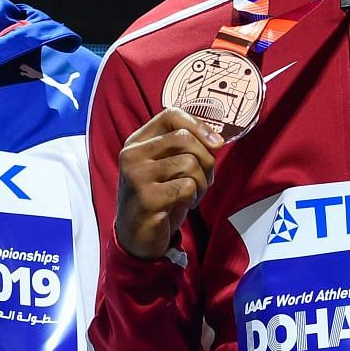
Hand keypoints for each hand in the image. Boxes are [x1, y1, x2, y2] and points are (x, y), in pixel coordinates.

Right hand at [113, 108, 223, 260]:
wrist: (136, 235)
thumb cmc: (157, 197)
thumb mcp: (165, 166)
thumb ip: (183, 148)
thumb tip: (217, 140)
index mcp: (137, 142)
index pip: (170, 115)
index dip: (199, 125)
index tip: (217, 143)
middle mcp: (132, 155)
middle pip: (185, 138)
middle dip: (206, 159)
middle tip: (204, 178)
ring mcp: (137, 176)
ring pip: (190, 163)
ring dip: (202, 182)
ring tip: (192, 194)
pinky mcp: (147, 198)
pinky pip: (188, 186)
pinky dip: (194, 197)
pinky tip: (184, 204)